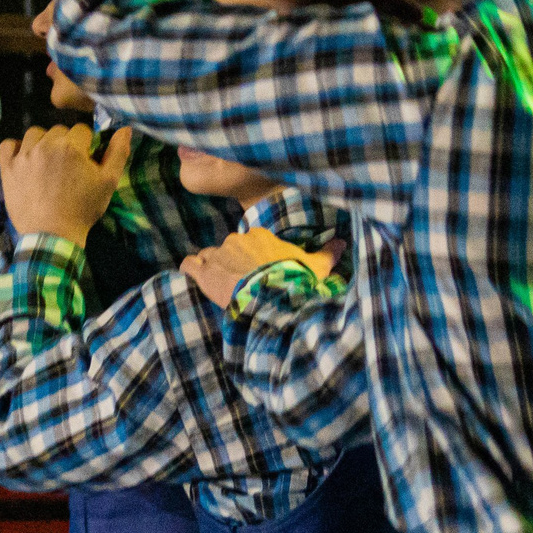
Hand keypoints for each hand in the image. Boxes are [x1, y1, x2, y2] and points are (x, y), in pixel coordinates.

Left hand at [0, 125, 134, 244]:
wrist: (52, 236)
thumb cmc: (83, 209)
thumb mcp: (108, 182)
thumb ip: (118, 152)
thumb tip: (125, 128)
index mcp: (71, 146)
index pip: (82, 130)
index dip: (86, 145)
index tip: (85, 161)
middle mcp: (45, 145)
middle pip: (58, 131)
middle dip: (65, 144)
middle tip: (67, 167)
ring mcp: (23, 156)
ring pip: (34, 134)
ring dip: (42, 143)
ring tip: (47, 163)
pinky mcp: (7, 168)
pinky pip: (7, 145)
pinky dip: (15, 149)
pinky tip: (24, 160)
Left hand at [178, 228, 333, 308]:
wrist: (269, 296)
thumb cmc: (292, 279)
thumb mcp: (315, 266)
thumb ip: (327, 253)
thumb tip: (342, 243)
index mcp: (259, 236)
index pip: (249, 241)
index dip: (251, 256)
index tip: (257, 269)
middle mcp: (236, 240)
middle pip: (229, 249)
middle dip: (232, 262)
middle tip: (240, 280)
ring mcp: (217, 255)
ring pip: (208, 256)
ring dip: (211, 267)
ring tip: (219, 282)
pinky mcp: (204, 273)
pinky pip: (189, 265)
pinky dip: (191, 271)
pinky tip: (196, 279)